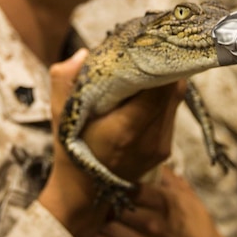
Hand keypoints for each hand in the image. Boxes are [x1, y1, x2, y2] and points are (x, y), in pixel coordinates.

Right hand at [39, 49, 185, 236]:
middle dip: (164, 65)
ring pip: (176, 100)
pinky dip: (163, 96)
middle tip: (150, 47)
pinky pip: (171, 112)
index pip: (160, 87)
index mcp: (126, 129)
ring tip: (148, 64)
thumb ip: (65, 80)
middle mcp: (150, 139)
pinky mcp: (164, 149)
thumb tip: (84, 53)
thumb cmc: (71, 151)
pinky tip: (147, 89)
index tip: (149, 42)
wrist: (84, 194)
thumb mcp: (60, 114)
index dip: (160, 61)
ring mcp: (161, 146)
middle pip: (173, 90)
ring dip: (165, 80)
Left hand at [91, 166, 234, 236]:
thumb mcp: (190, 199)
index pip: (134, 187)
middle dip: (107, 198)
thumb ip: (169, 179)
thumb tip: (152, 160)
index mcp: (168, 204)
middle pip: (118, 205)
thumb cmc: (199, 228)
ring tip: (96, 211)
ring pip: (110, 227)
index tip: (110, 176)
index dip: (118, 180)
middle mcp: (156, 225)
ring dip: (100, 218)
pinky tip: (93, 230)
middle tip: (98, 192)